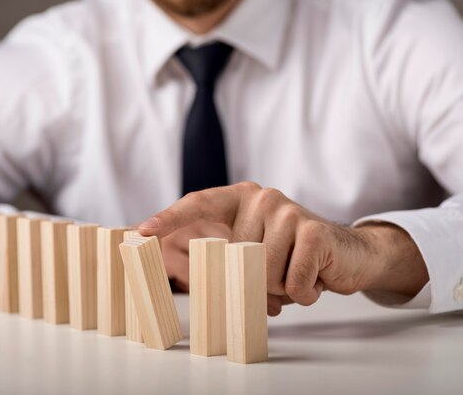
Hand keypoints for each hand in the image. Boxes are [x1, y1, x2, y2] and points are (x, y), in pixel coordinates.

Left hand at [139, 182, 428, 314]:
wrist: (349, 253)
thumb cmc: (292, 256)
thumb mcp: (255, 255)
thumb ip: (226, 257)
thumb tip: (184, 270)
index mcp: (241, 200)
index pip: (198, 203)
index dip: (168, 218)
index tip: (140, 231)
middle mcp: (262, 198)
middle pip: (232, 257)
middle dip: (253, 281)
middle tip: (276, 278)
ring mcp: (287, 210)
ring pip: (262, 273)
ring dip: (281, 287)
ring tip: (297, 273)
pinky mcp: (312, 230)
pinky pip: (292, 282)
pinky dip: (304, 292)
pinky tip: (316, 277)